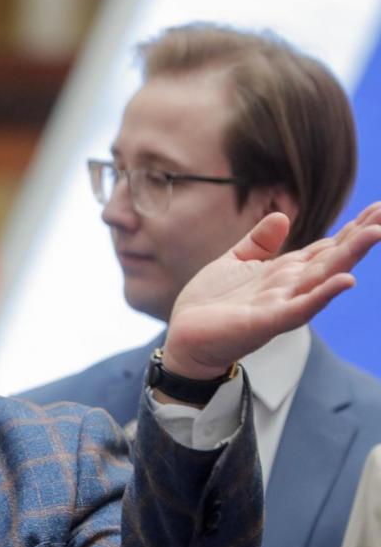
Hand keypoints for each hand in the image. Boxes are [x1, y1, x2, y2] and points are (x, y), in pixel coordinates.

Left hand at [164, 203, 380, 379]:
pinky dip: (322, 295)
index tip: (378, 208)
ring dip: (349, 257)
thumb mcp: (234, 262)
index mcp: (284, 272)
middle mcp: (290, 286)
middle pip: (332, 258)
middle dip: (359, 237)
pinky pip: (300, 308)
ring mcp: (281, 304)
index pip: (325, 247)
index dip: (351, 229)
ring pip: (322, 278)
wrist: (185, 337)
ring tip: (375, 234)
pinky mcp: (266, 321)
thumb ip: (259, 241)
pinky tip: (345, 281)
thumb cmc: (210, 303)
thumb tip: (283, 216)